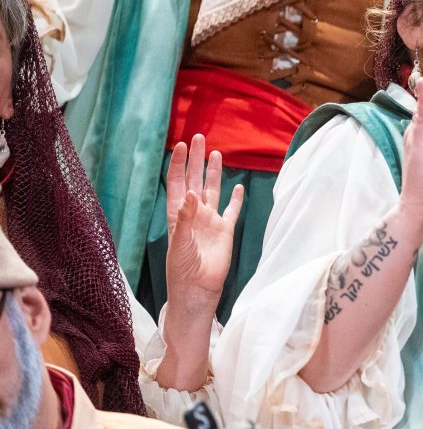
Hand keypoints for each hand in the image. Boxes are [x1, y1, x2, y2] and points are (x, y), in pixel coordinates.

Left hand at [165, 134, 242, 311]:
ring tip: (216, 154)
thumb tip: (192, 193)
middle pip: (195, 180)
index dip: (179, 164)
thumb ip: (185, 218)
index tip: (181, 145)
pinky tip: (238, 187)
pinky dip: (235, 199)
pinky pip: (231, 210)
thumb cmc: (182, 270)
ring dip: (214, 173)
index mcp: (179, 214)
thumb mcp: (180, 244)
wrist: (198, 290)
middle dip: (196, 160)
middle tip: (198, 138)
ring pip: (213, 190)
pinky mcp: (225, 231)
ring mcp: (210, 221)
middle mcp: (194, 214)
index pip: (178, 182)